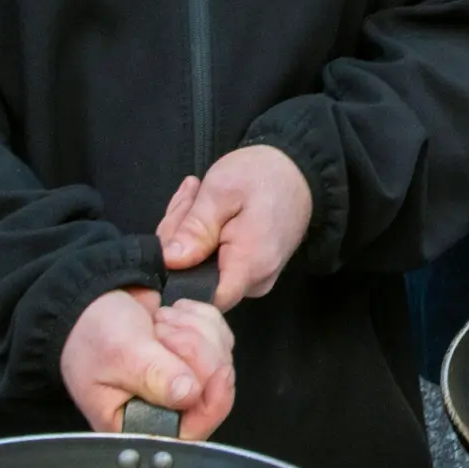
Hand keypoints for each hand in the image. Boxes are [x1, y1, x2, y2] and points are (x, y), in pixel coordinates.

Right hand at [60, 289, 236, 439]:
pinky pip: (222, 337)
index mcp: (138, 425)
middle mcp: (166, 411)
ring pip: (222, 359)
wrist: (91, 304)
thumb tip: (188, 393)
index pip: (190, 431)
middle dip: (194, 349)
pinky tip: (171, 316)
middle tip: (160, 332)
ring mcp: (187, 383)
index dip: (212, 403)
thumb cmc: (92, 333)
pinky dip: (201, 319)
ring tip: (158, 325)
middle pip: (213, 390)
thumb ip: (153, 375)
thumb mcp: (119, 353)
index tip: (219, 372)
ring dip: (195, 330)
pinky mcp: (198, 356)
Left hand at [158, 144, 315, 306]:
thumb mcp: (221, 192)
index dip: (176, 277)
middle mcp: (255, 281)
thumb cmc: (264, 175)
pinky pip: (214, 261)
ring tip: (196, 194)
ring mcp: (254, 278)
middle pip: (197, 279)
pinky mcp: (250, 269)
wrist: (299, 168)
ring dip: (189, 231)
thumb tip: (169, 261)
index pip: (203, 299)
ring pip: (201, 268)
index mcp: (249, 265)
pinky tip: (203, 207)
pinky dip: (203, 235)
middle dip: (179, 238)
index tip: (170, 239)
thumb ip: (195, 228)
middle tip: (188, 198)